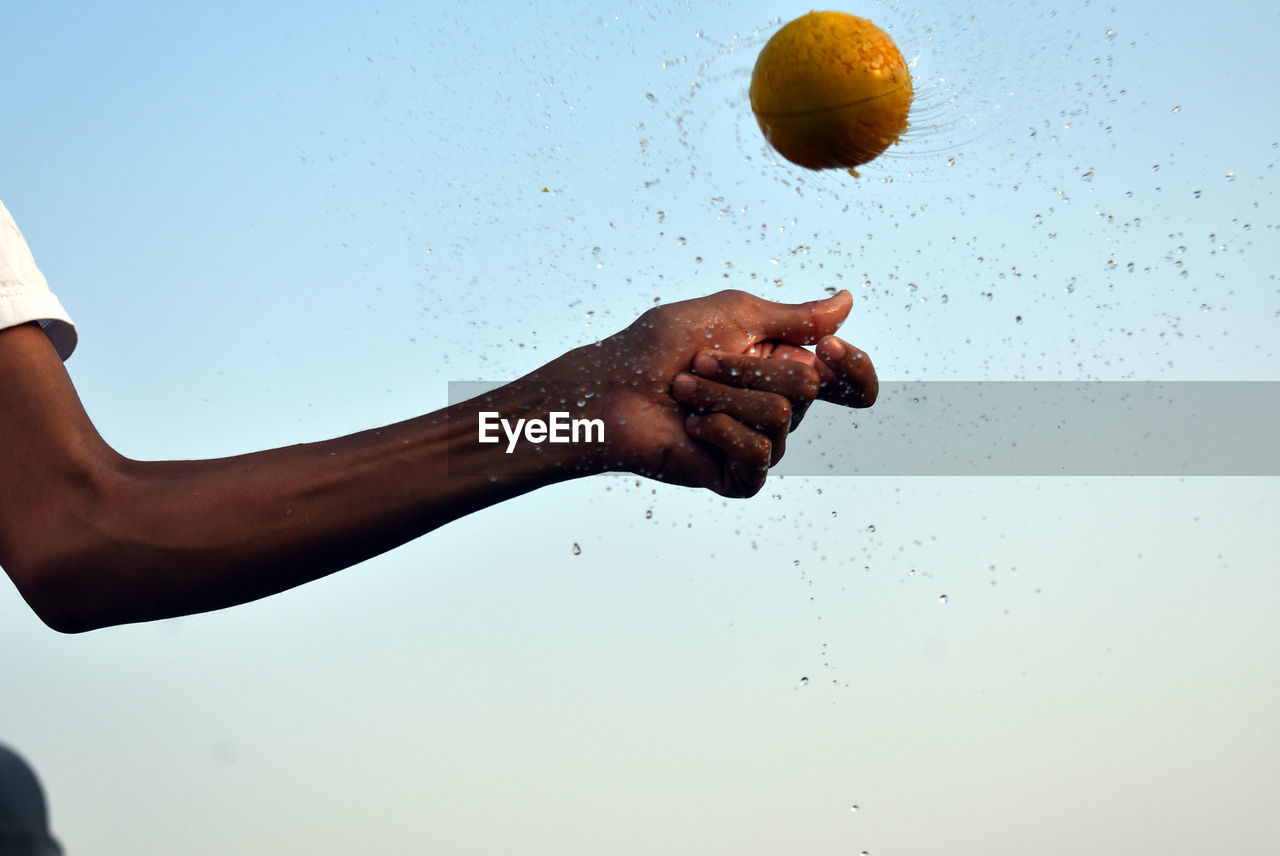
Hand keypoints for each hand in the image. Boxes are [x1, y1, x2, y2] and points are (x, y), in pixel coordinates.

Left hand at [520, 289, 856, 496]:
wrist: (608, 391)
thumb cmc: (657, 348)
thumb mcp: (730, 314)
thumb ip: (792, 317)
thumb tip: (846, 303)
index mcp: (781, 369)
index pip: (850, 383)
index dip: (853, 366)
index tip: (829, 347)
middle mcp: (778, 409)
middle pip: (810, 388)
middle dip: (748, 367)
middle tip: (699, 362)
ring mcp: (759, 446)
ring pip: (781, 416)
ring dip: (723, 394)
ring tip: (683, 390)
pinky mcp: (739, 478)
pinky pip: (759, 455)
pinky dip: (720, 430)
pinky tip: (690, 425)